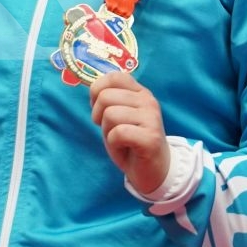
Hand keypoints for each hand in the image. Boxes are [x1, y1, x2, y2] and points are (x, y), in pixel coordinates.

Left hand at [89, 71, 170, 195]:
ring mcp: (151, 118)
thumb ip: (109, 100)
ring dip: (108, 132)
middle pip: (105, 97)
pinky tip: (125, 148)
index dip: (98, 91)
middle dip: (99, 116)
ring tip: (120, 140)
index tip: (101, 109)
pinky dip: (114, 144)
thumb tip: (93, 88)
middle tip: (112, 130)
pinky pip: (118, 133)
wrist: (154, 170)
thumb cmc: (131, 142)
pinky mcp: (151, 137)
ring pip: (110, 115)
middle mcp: (148, 101)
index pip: (114, 76)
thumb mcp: (118, 116)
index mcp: (140, 92)